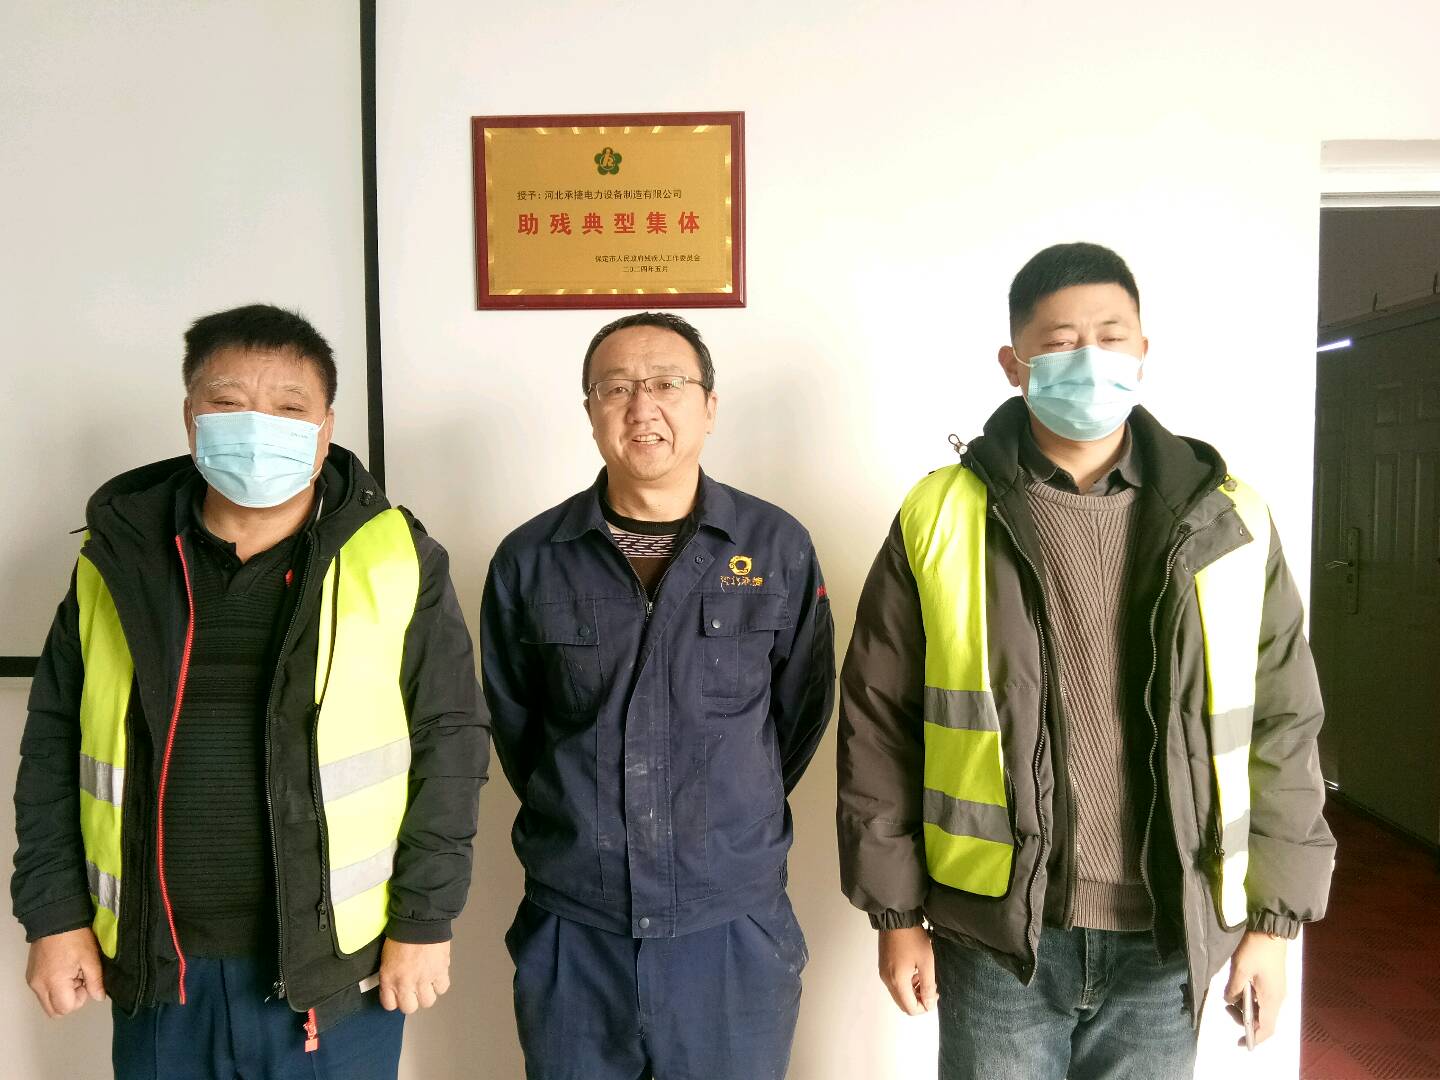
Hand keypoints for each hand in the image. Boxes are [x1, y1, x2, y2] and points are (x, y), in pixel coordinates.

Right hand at [26, 927, 105, 1017]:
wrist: (55, 918)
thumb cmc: (75, 937)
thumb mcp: (91, 958)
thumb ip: (95, 981)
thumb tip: (99, 997)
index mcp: (53, 983)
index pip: (65, 1008)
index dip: (80, 998)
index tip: (85, 981)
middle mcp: (38, 986)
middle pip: (54, 1011)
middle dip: (70, 1000)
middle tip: (79, 979)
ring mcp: (32, 981)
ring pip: (48, 1002)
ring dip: (62, 994)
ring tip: (72, 972)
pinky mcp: (30, 976)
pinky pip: (43, 992)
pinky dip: (54, 987)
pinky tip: (63, 969)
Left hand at [378, 939, 450, 1013]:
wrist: (419, 921)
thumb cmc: (402, 934)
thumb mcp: (387, 957)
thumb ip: (390, 975)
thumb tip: (395, 984)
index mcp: (389, 979)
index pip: (390, 1005)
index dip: (395, 1001)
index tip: (398, 995)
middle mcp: (405, 983)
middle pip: (409, 1008)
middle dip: (412, 1001)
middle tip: (413, 990)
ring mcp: (424, 979)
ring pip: (427, 1001)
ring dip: (427, 993)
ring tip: (427, 983)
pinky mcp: (440, 972)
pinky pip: (442, 988)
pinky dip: (440, 983)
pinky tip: (437, 974)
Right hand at [878, 926, 937, 1015]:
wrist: (896, 918)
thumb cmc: (912, 937)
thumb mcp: (926, 962)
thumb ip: (928, 986)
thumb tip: (930, 1004)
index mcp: (898, 981)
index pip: (910, 1009)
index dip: (925, 1007)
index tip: (935, 995)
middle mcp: (887, 980)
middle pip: (903, 1004)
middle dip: (919, 1001)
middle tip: (931, 989)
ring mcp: (884, 973)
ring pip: (899, 994)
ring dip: (913, 993)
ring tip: (925, 978)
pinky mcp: (883, 966)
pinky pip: (894, 984)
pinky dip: (905, 984)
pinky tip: (915, 971)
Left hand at [1224, 930, 1287, 1045]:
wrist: (1271, 930)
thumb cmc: (1256, 950)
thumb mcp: (1240, 969)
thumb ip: (1233, 989)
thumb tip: (1229, 1001)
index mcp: (1271, 998)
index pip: (1266, 1028)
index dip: (1254, 1038)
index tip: (1240, 1042)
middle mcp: (1277, 998)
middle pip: (1264, 1020)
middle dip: (1245, 1020)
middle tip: (1228, 1009)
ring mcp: (1277, 989)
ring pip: (1263, 1009)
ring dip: (1247, 1009)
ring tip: (1231, 998)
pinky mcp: (1274, 982)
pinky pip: (1263, 999)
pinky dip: (1251, 1000)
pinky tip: (1239, 990)